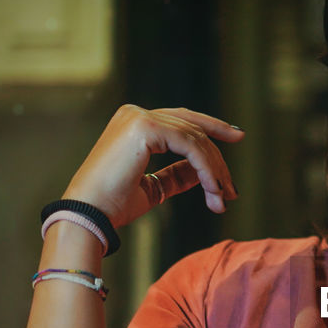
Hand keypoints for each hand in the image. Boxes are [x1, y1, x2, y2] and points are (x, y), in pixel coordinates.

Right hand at [62, 105, 242, 227]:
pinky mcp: (145, 128)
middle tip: (232, 189)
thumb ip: (178, 174)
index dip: (212, 127)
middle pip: (193, 128)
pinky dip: (206, 170)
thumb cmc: (114, 205)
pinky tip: (213, 191)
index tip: (238, 136)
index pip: (182, 120)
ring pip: (195, 138)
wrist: (90, 214)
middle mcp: (135, 113)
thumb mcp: (154, 187)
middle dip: (217, 159)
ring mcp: (139, 117)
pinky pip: (190, 146)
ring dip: (214, 171)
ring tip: (223, 198)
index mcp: (133, 123)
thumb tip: (204, 172)